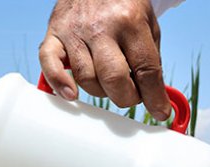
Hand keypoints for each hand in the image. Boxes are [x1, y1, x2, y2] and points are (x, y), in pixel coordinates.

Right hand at [38, 0, 170, 119]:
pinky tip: (71, 94)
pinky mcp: (53, 32)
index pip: (146, 70)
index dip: (154, 97)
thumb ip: (151, 61)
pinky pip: (49, 63)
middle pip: (114, 79)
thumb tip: (155, 98)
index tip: (160, 113)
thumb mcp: (148, 27)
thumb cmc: (125, 7)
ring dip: (102, 92)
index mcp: (130, 23)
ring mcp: (74, 30)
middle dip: (127, 97)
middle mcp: (101, 27)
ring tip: (111, 84)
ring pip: (86, 78)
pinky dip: (59, 83)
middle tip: (133, 94)